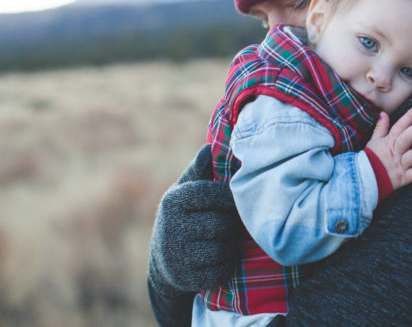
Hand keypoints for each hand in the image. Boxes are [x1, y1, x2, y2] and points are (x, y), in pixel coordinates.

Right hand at [147, 144, 240, 295]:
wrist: (165, 259)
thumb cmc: (185, 215)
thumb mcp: (187, 190)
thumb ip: (201, 170)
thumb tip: (211, 147)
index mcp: (174, 200)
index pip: (213, 194)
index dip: (230, 198)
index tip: (233, 201)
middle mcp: (172, 227)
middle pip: (223, 223)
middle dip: (232, 224)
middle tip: (231, 224)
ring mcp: (177, 255)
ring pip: (224, 248)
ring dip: (231, 245)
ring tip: (225, 240)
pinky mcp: (186, 278)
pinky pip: (221, 270)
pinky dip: (227, 265)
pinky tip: (220, 258)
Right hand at [365, 105, 411, 190]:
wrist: (365, 180)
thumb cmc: (370, 159)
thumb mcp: (373, 141)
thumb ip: (381, 128)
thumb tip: (383, 113)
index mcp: (389, 142)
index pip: (398, 127)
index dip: (408, 117)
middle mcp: (395, 152)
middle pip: (406, 139)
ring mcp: (400, 165)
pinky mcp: (403, 178)